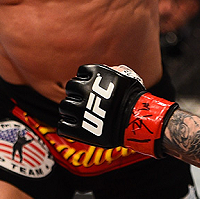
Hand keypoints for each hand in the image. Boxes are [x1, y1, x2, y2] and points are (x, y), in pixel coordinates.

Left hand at [58, 64, 178, 157]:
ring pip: (64, 106)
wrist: (137, 121)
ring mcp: (80, 110)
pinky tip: (73, 124)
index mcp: (95, 75)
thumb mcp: (126, 77)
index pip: (81, 73)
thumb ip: (113, 71)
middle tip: (84, 99)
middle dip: (76, 94)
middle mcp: (84, 90)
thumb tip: (108, 69)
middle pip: (70, 88)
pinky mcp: (79, 128)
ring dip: (70, 109)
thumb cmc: (134, 99)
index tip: (90, 86)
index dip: (85, 79)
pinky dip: (66, 125)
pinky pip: (62, 125)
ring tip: (79, 113)